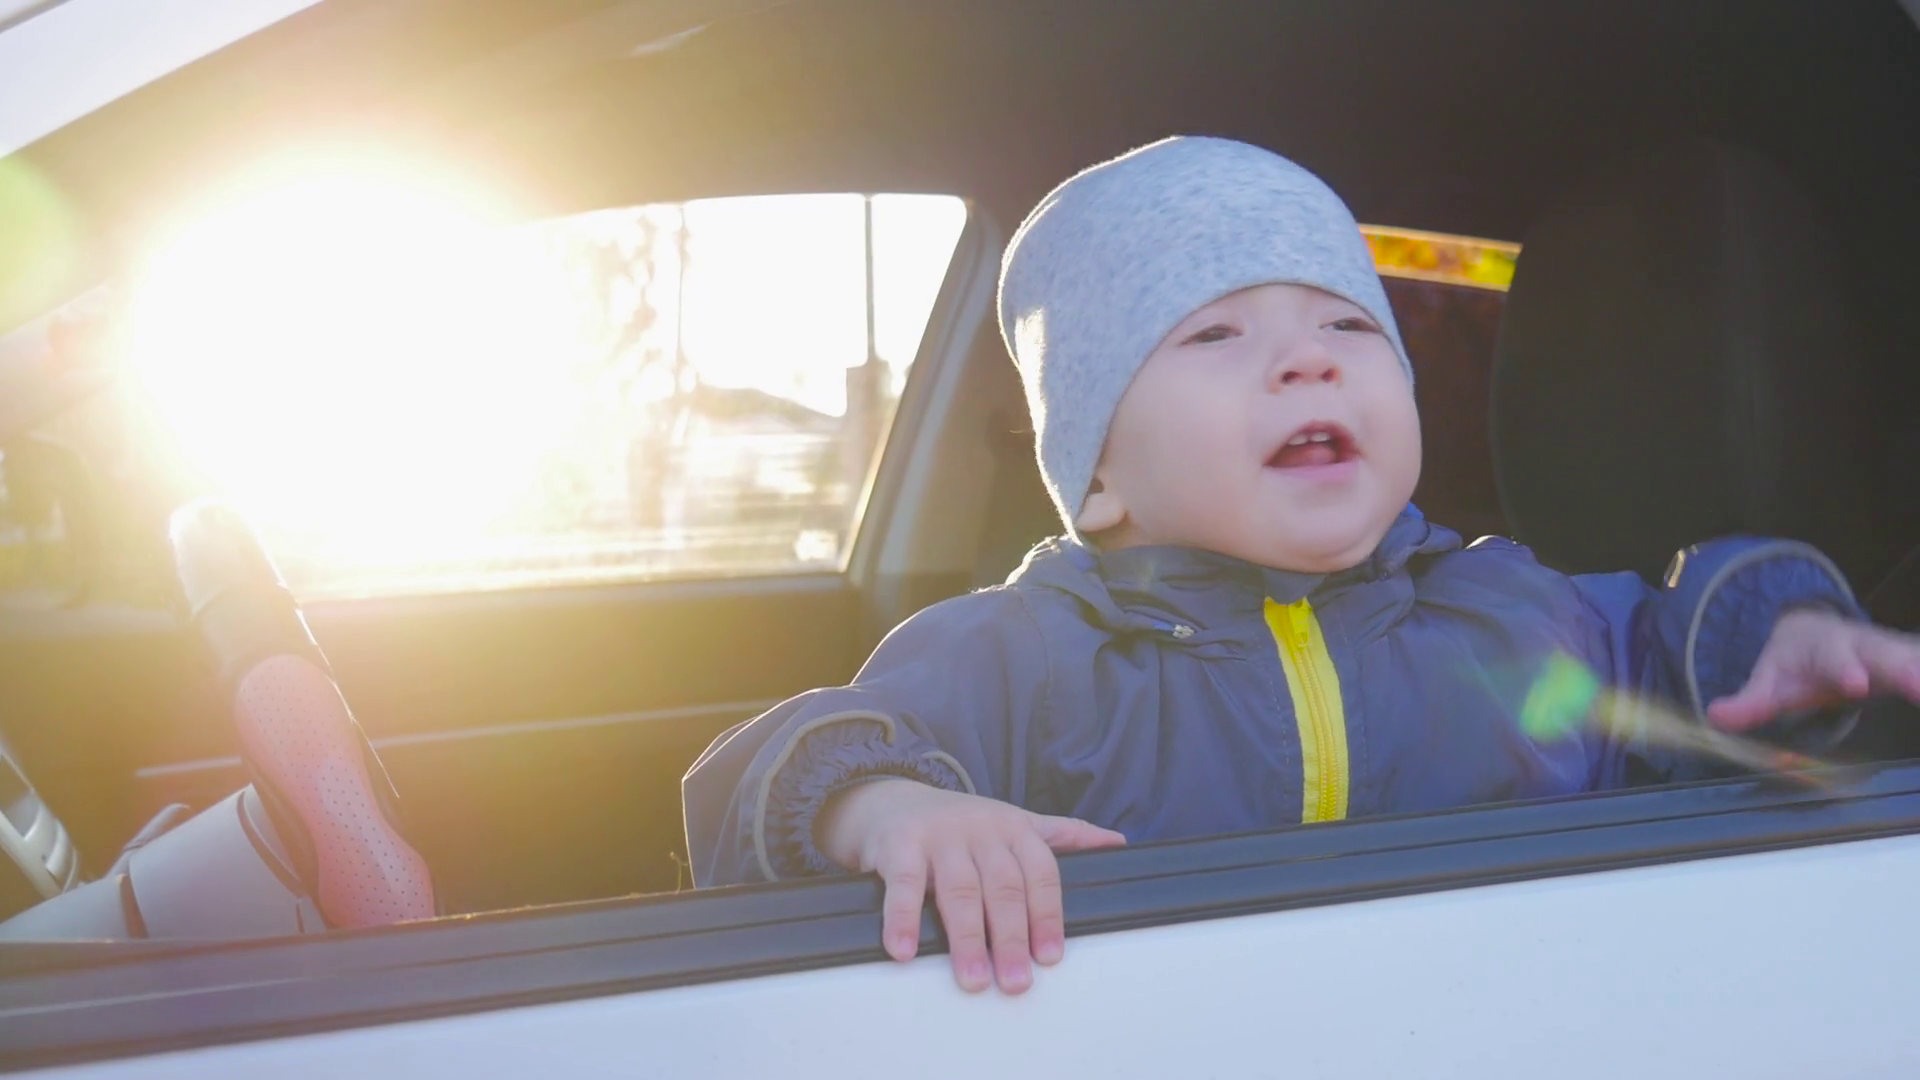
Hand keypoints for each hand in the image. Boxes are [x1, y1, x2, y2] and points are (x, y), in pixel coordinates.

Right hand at [815, 779, 1125, 993]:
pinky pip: (904, 885)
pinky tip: (904, 950)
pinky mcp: (900, 844)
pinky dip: (903, 918)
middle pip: (1002, 887)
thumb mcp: (1015, 823)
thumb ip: (1062, 835)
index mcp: (1015, 829)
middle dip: (1012, 937)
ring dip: (967, 938)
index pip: (1040, 874)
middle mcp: (982, 829)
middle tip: (1016, 981)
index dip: (1047, 916)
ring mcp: (940, 836)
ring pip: (959, 890)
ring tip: (973, 979)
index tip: (1050, 957)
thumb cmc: (963, 826)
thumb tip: (1117, 842)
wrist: (893, 800)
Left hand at [1708, 609, 1919, 730]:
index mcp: (1828, 649)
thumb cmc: (1794, 662)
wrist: (1814, 630)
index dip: (1845, 669)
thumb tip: (1716, 717)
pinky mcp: (1913, 662)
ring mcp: (1895, 653)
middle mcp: (1867, 647)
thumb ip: (1747, 702)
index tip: (1854, 683)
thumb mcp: (1768, 681)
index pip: (1835, 659)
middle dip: (1908, 669)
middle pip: (1891, 656)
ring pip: (1917, 659)